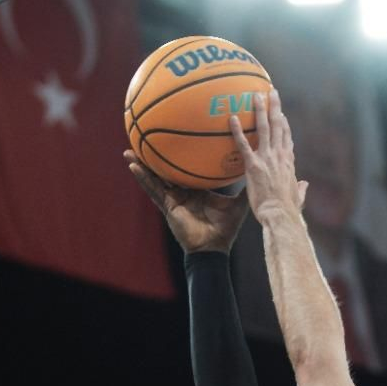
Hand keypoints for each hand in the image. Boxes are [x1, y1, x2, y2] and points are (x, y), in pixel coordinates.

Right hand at [124, 149, 249, 253]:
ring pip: (154, 178)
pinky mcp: (167, 206)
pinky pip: (153, 190)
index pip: (187, 170)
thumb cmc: (226, 228)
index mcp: (197, 190)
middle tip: (146, 138)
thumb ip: (245, 187)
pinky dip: (143, 178)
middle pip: (166, 171)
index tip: (176, 140)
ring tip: (129, 149)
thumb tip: (257, 169)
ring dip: (142, 165)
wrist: (215, 247)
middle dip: (157, 157)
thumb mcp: (238, 203)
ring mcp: (173, 199)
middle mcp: (183, 193)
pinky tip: (133, 165)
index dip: (180, 157)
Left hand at [229, 91, 307, 224]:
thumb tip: (304, 185)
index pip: (287, 138)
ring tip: (256, 94)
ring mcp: (267, 158)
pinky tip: (232, 118)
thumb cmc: (288, 210)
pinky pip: (243, 144)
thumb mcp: (298, 197)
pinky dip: (238, 130)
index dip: (284, 124)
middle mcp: (279, 155)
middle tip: (271, 92)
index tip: (281, 114)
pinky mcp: (253, 165)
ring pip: (264, 128)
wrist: (280, 215)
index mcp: (288, 162)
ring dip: (260, 110)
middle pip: (278, 125)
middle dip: (275, 107)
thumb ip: (300, 189)